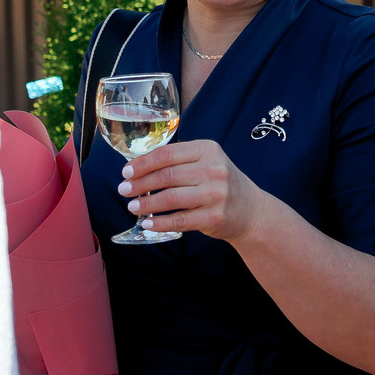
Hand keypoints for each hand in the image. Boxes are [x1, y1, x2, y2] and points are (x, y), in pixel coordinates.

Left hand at [119, 139, 274, 242]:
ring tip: (132, 207)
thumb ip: (179, 162)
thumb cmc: (220, 184)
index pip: (167, 154)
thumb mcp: (206, 163)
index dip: (142, 163)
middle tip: (123, 190)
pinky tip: (148, 223)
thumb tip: (138, 169)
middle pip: (167, 175)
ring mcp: (216, 194)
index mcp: (208, 150)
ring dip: (147, 204)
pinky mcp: (215, 216)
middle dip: (140, 184)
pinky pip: (180, 220)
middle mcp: (214, 169)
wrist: (252, 211)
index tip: (126, 172)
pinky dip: (160, 223)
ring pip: (171, 198)